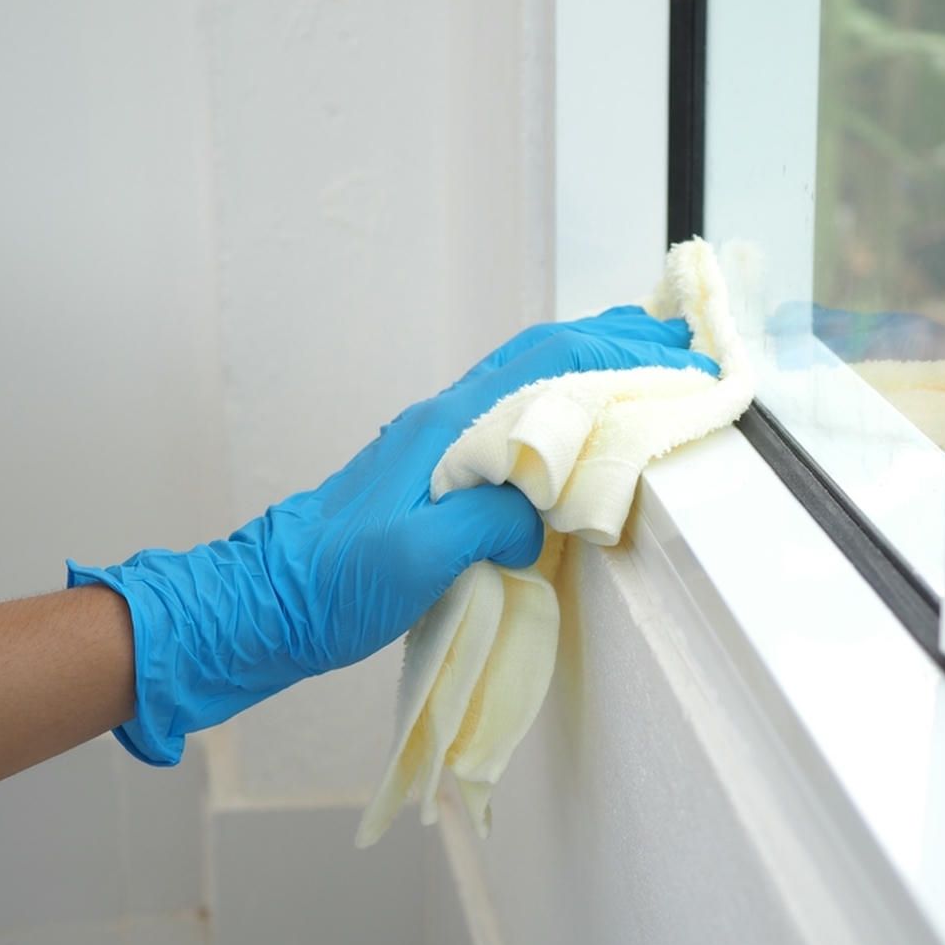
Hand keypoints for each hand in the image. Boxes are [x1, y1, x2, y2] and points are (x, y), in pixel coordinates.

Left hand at [69, 307, 718, 763]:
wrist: (266, 602)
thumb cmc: (331, 583)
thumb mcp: (418, 556)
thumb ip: (490, 520)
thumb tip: (542, 512)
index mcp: (447, 427)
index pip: (547, 364)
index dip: (619, 354)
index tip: (678, 357)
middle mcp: (446, 420)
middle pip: (542, 358)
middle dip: (614, 342)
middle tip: (678, 342)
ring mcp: (439, 444)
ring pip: (529, 384)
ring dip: (591, 370)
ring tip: (644, 371)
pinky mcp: (436, 475)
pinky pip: (514, 422)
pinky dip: (562, 409)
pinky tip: (580, 431)